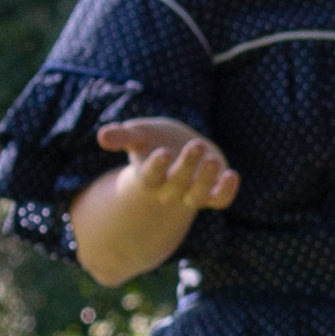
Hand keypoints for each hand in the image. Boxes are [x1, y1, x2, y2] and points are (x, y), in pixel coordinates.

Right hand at [94, 115, 241, 217]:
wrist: (178, 152)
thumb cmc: (153, 141)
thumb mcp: (137, 135)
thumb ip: (121, 137)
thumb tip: (102, 136)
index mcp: (149, 176)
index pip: (150, 177)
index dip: (156, 167)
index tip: (163, 152)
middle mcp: (170, 189)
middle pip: (176, 184)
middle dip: (186, 166)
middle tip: (195, 145)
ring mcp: (192, 193)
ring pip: (198, 195)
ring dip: (206, 180)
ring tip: (212, 159)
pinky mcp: (212, 194)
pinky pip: (220, 200)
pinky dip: (227, 191)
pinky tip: (232, 175)